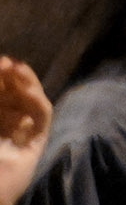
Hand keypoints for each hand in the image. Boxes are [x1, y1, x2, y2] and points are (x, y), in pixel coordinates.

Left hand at [0, 58, 49, 204]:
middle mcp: (4, 125)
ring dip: (24, 83)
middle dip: (8, 78)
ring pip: (29, 100)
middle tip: (4, 62)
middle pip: (12, 94)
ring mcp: (21, 133)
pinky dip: (36, 99)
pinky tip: (27, 88)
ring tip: (15, 67)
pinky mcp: (36, 141)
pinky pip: (42, 116)